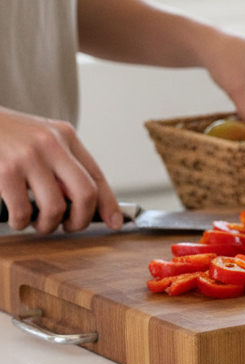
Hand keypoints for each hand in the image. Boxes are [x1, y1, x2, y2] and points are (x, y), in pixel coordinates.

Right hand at [0, 107, 122, 233]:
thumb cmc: (7, 136)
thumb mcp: (42, 139)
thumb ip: (62, 164)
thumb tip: (84, 202)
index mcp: (66, 136)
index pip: (97, 174)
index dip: (109, 203)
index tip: (115, 222)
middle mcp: (52, 144)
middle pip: (86, 192)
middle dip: (82, 219)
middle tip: (70, 226)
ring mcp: (29, 157)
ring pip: (56, 207)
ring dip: (48, 225)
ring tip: (38, 223)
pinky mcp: (6, 170)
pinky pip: (23, 210)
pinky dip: (21, 223)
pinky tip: (18, 219)